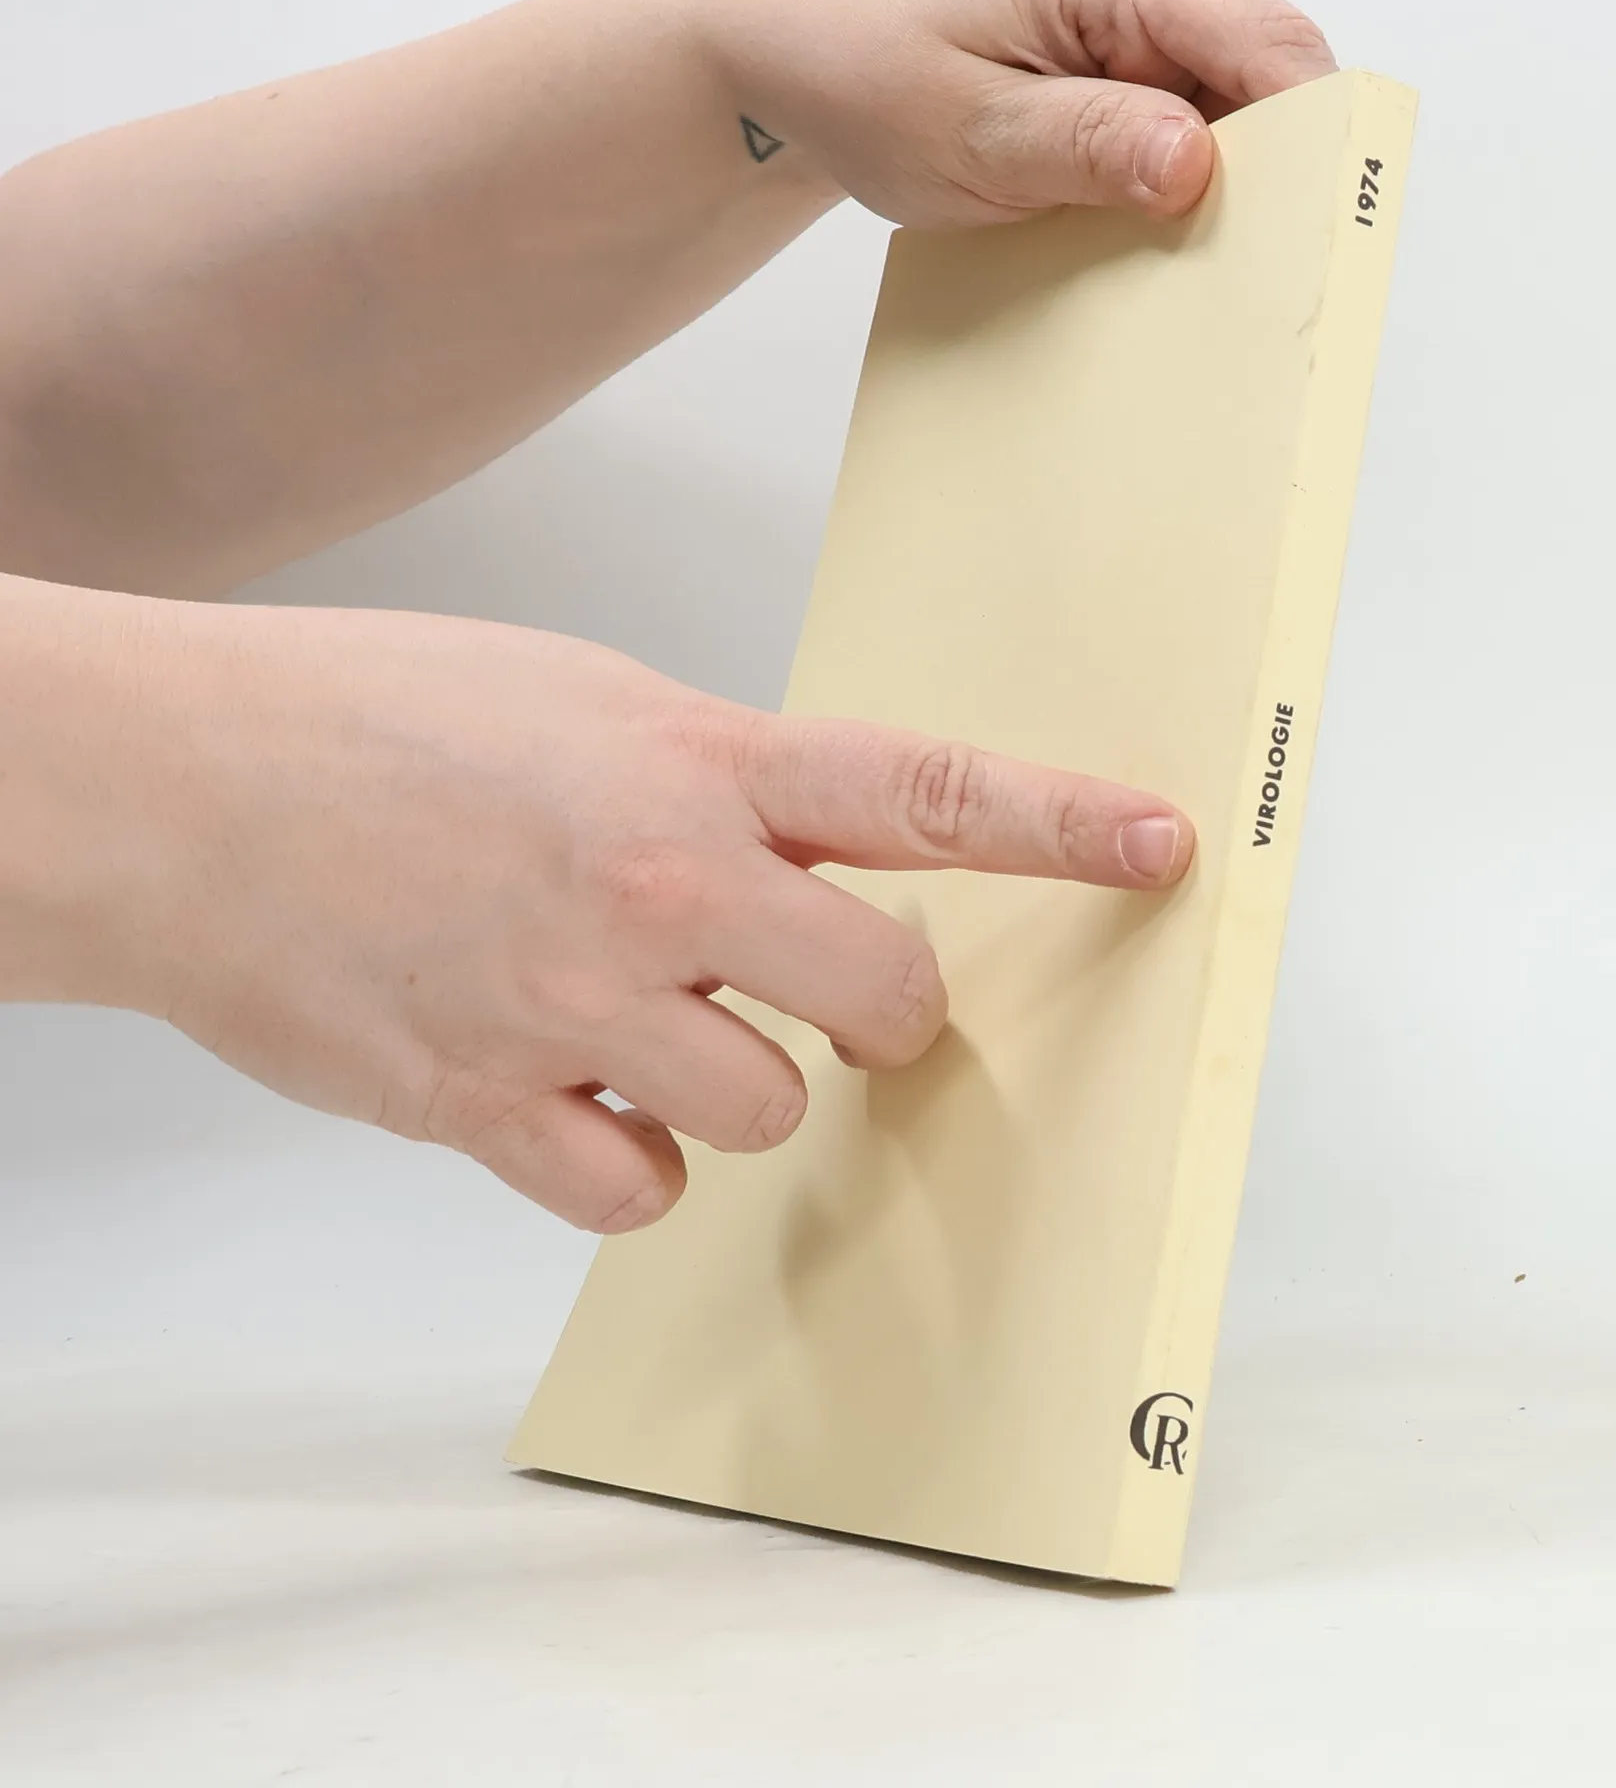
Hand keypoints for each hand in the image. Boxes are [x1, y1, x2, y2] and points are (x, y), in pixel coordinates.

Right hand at [112, 601, 1192, 1231]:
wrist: (178, 787)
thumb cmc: (370, 717)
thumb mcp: (581, 699)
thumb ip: (711, 778)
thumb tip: (800, 856)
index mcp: (691, 759)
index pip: (926, 792)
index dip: (1065, 825)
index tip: (1162, 845)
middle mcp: (658, 883)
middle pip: (886, 1000)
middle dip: (890, 1015)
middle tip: (842, 997)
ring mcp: (576, 1002)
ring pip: (765, 1112)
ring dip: (736, 1085)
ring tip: (643, 1023)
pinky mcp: (487, 1103)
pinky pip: (635, 1191)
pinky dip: (625, 1160)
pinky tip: (568, 1092)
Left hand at [687, 0, 1334, 225]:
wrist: (806, 55)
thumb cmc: (868, 74)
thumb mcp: (970, 132)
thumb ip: (1087, 145)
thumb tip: (1196, 161)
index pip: (1276, 49)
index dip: (1310, 146)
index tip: (1300, 241)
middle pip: (1277, 85)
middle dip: (1263, 179)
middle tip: (1211, 272)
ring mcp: (1151, 21)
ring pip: (1240, 117)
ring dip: (1214, 192)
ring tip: (1151, 254)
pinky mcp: (1134, 65)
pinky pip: (1193, 129)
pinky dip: (1173, 188)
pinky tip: (1128, 233)